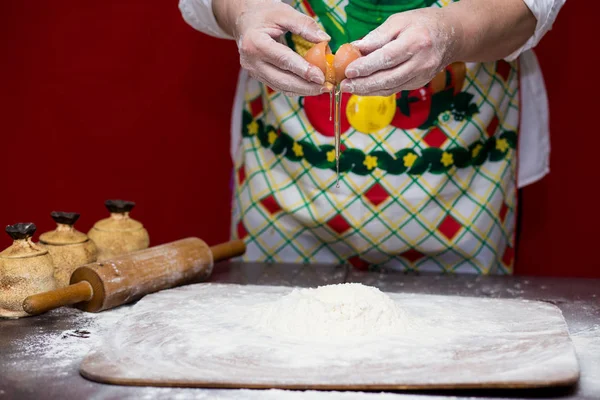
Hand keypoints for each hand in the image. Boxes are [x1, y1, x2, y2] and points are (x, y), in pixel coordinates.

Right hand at [225, 0, 330, 95]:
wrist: (245, 20)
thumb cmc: (264, 14)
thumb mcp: (284, 13)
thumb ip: (304, 24)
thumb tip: (325, 39)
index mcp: (254, 43)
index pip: (282, 60)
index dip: (303, 70)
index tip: (321, 76)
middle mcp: (251, 61)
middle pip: (282, 80)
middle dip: (306, 86)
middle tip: (326, 87)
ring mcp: (253, 72)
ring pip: (281, 87)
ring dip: (303, 90)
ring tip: (322, 88)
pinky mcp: (259, 77)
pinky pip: (279, 86)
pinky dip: (296, 88)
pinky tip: (310, 87)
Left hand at [341, 8, 462, 95]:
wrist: (451, 36)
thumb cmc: (422, 24)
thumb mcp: (399, 21)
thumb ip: (377, 36)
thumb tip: (356, 48)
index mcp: (416, 42)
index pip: (387, 58)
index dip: (366, 66)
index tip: (349, 70)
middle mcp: (421, 62)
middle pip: (388, 78)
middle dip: (363, 84)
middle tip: (344, 85)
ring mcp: (422, 76)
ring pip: (390, 88)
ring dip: (368, 91)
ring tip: (350, 88)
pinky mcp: (419, 83)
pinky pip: (395, 89)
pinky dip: (378, 90)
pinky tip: (364, 88)